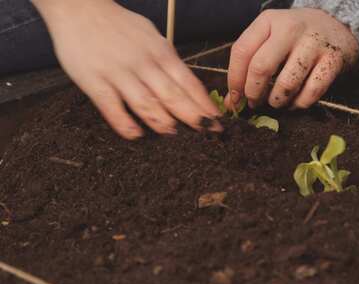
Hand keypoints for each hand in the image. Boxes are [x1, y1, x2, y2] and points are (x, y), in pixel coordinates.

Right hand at [32, 0, 221, 139]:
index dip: (205, 105)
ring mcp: (119, 72)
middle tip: (207, 133)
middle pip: (173, 96)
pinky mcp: (94, 80)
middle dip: (193, 117)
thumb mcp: (152, 37)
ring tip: (175, 136)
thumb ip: (168, 62)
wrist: (79, 7)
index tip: (218, 121)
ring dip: (163, 122)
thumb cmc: (119, 26)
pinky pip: (112, 107)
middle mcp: (144, 63)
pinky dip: (125, 124)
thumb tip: (189, 87)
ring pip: (147, 103)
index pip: (189, 83)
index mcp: (161, 52)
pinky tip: (136, 135)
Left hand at [225, 8, 358, 110]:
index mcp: (269, 21)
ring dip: (277, 101)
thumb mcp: (270, 41)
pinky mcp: (332, 60)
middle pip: (261, 68)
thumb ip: (248, 66)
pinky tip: (295, 103)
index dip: (235, 80)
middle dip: (254, 93)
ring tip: (276, 103)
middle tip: (255, 103)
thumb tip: (231, 103)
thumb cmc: (294, 38)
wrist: (336, 28)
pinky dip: (300, 104)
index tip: (236, 98)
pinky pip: (311, 92)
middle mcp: (290, 28)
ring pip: (286, 83)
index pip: (241, 52)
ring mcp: (313, 43)